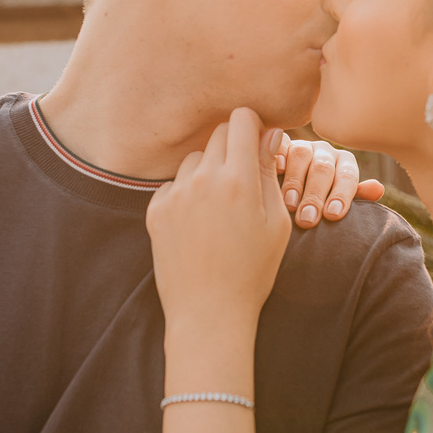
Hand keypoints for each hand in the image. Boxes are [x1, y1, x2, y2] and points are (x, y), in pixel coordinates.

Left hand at [147, 108, 291, 335]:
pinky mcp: (156, 210)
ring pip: (195, 159)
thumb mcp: (276, 223)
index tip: (257, 145)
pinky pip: (175, 184)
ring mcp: (175, 194)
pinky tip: (198, 224)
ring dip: (208, 170)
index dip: (253, 126)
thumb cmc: (252, 272)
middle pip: (218, 133)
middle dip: (233, 146)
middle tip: (242, 179)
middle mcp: (203, 180)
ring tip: (219, 208)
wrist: (208, 313)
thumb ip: (268, 172)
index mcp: (238, 180)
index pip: (241, 119)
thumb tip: (269, 133)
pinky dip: (187, 194)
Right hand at [277, 138, 384, 227]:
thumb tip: (377, 189)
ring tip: (289, 205)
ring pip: (301, 155)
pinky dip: (278, 155)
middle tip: (308, 220)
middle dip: (316, 195)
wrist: (289, 202)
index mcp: (344, 164)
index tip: (333, 215)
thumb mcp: (337, 205)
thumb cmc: (318, 208)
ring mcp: (301, 146)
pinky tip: (276, 172)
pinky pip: (280, 143)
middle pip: (323, 168)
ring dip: (295, 181)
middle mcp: (324, 152)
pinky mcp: (278, 143)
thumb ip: (356, 198)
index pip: (348, 176)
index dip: (341, 195)